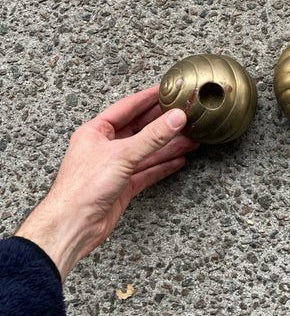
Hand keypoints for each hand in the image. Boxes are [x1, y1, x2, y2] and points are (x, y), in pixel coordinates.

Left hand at [16, 86, 197, 280]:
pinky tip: (178, 160)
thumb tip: (174, 119)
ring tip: (190, 139)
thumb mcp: (122, 154)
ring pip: (146, 152)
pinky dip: (163, 166)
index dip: (147, 98)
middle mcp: (105, 147)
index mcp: (96, 131)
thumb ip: (152, 136)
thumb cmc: (83, 186)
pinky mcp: (122, 186)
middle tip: (183, 114)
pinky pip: (147, 172)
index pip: (127, 107)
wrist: (73, 224)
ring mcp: (114, 167)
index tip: (166, 90)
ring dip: (168, 146)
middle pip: (139, 129)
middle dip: (162, 124)